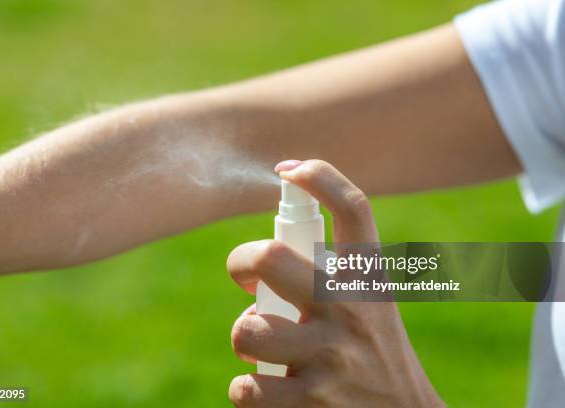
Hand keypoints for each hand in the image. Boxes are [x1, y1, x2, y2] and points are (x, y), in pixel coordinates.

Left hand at [226, 160, 443, 406]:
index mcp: (369, 279)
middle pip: (271, 258)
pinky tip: (265, 388)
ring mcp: (331, 356)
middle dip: (242, 261)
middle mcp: (352, 310)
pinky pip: (246, 387)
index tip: (289, 170)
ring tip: (261, 346)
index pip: (354, 209)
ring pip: (247, 331)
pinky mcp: (312, 401)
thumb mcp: (371, 303)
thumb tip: (268, 253)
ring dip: (244, 337)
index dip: (320, 176)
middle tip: (246, 276)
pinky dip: (245, 389)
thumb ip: (334, 274)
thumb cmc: (376, 352)